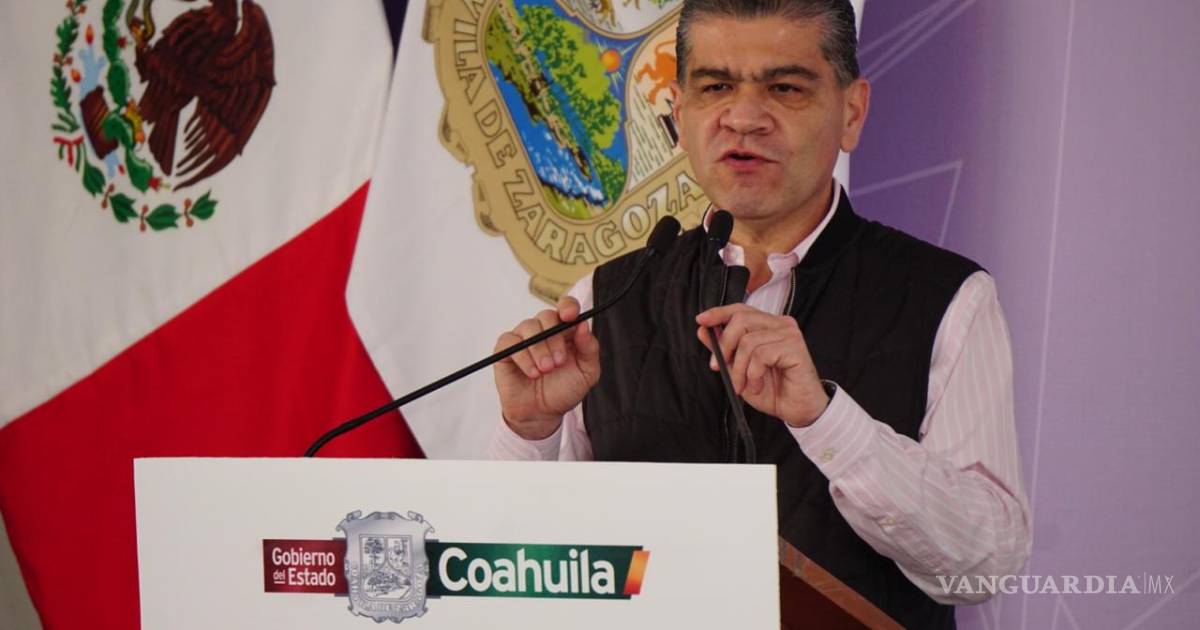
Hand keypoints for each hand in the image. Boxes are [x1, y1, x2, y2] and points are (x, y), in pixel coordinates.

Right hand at [493, 297, 600, 439]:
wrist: (542, 413)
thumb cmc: (564, 390)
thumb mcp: (587, 373)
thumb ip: (589, 348)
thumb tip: (583, 325)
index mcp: (565, 331)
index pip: (566, 306)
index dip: (568, 306)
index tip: (570, 316)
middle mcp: (544, 330)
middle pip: (547, 316)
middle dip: (554, 339)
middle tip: (558, 362)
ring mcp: (523, 338)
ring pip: (529, 327)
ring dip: (539, 350)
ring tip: (545, 370)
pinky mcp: (505, 349)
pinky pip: (510, 341)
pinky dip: (523, 357)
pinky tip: (532, 373)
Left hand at [695, 305, 829, 426]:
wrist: (796, 410)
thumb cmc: (773, 390)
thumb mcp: (739, 370)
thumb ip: (723, 350)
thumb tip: (703, 331)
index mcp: (768, 325)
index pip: (741, 310)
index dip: (719, 313)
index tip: (701, 321)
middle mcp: (780, 324)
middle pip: (741, 320)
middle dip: (724, 346)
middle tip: (719, 368)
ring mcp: (789, 334)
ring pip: (748, 341)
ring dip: (740, 369)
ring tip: (744, 385)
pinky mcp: (795, 347)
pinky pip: (761, 355)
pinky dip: (754, 374)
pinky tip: (758, 385)